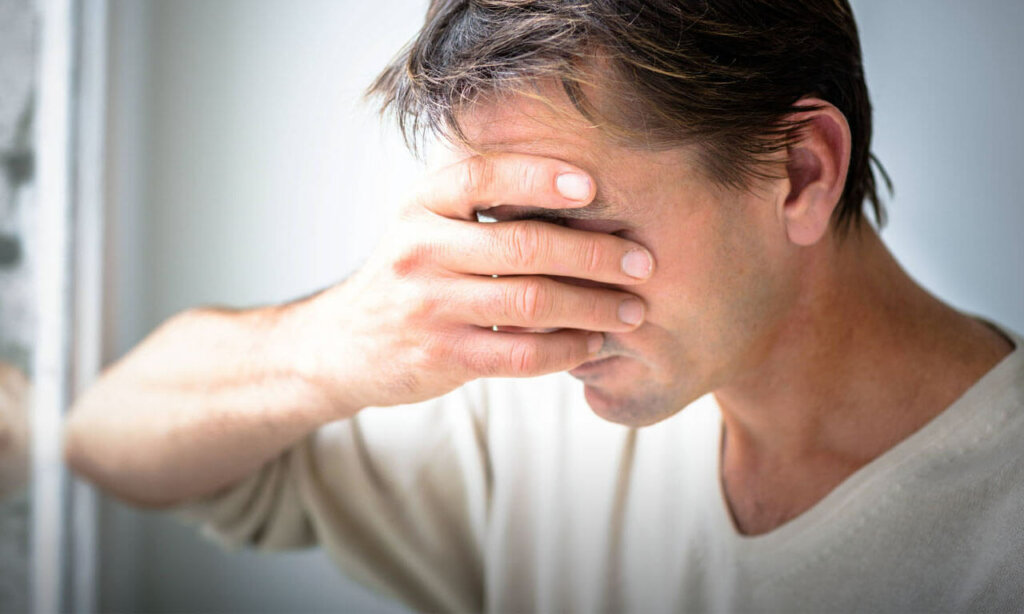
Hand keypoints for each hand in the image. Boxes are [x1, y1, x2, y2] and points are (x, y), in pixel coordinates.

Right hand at [290, 153, 653, 411]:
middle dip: (594, 253)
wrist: (342, 345)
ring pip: (530, 303)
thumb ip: (478, 210)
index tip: (594, 187)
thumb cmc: (407, 277)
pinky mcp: (439, 357)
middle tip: (642, 262)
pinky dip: (565, 350)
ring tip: (632, 309)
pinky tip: (591, 344)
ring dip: (593, 307)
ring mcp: (428, 306)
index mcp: (421, 206)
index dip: (541, 177)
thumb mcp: (424, 228)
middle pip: (523, 244)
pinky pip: (519, 355)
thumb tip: (581, 196)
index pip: (484, 176)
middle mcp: (420, 249)